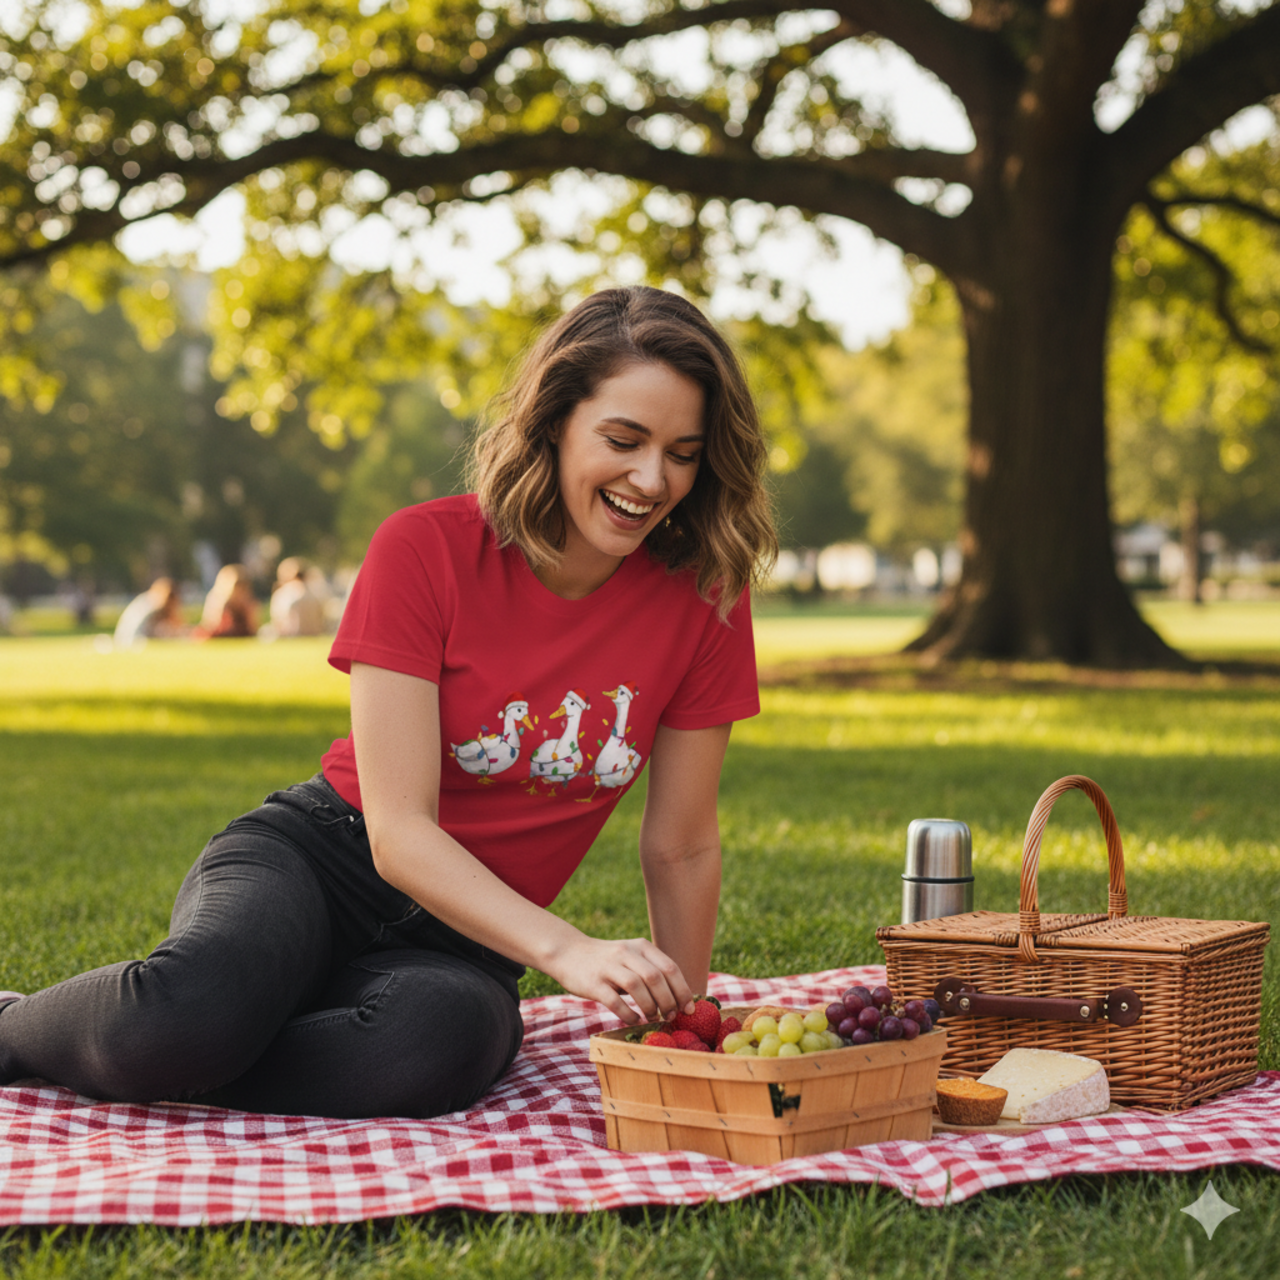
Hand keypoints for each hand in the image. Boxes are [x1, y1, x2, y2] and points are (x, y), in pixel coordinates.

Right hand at [545, 935, 695, 1024]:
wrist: (568, 952)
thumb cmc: (607, 961)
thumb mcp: (631, 956)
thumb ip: (652, 970)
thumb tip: (679, 999)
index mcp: (641, 946)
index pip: (670, 967)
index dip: (682, 990)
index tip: (688, 1009)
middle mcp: (626, 953)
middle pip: (656, 977)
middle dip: (668, 1001)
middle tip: (671, 1016)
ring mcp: (609, 967)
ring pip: (637, 987)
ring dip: (650, 1007)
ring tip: (653, 1018)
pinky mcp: (593, 983)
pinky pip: (615, 1001)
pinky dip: (629, 1014)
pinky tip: (634, 1020)